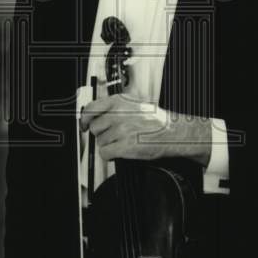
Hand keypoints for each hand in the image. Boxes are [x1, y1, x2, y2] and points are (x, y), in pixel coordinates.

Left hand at [80, 93, 211, 166]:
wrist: (173, 133)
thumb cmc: (155, 120)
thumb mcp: (133, 104)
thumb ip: (114, 107)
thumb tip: (93, 113)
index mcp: (119, 102)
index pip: (90, 109)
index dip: (85, 119)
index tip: (84, 125)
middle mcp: (118, 115)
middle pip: (95, 128)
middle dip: (103, 134)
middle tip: (116, 135)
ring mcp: (122, 131)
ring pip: (100, 142)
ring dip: (109, 145)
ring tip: (124, 141)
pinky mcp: (125, 146)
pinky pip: (105, 153)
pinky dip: (111, 155)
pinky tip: (121, 151)